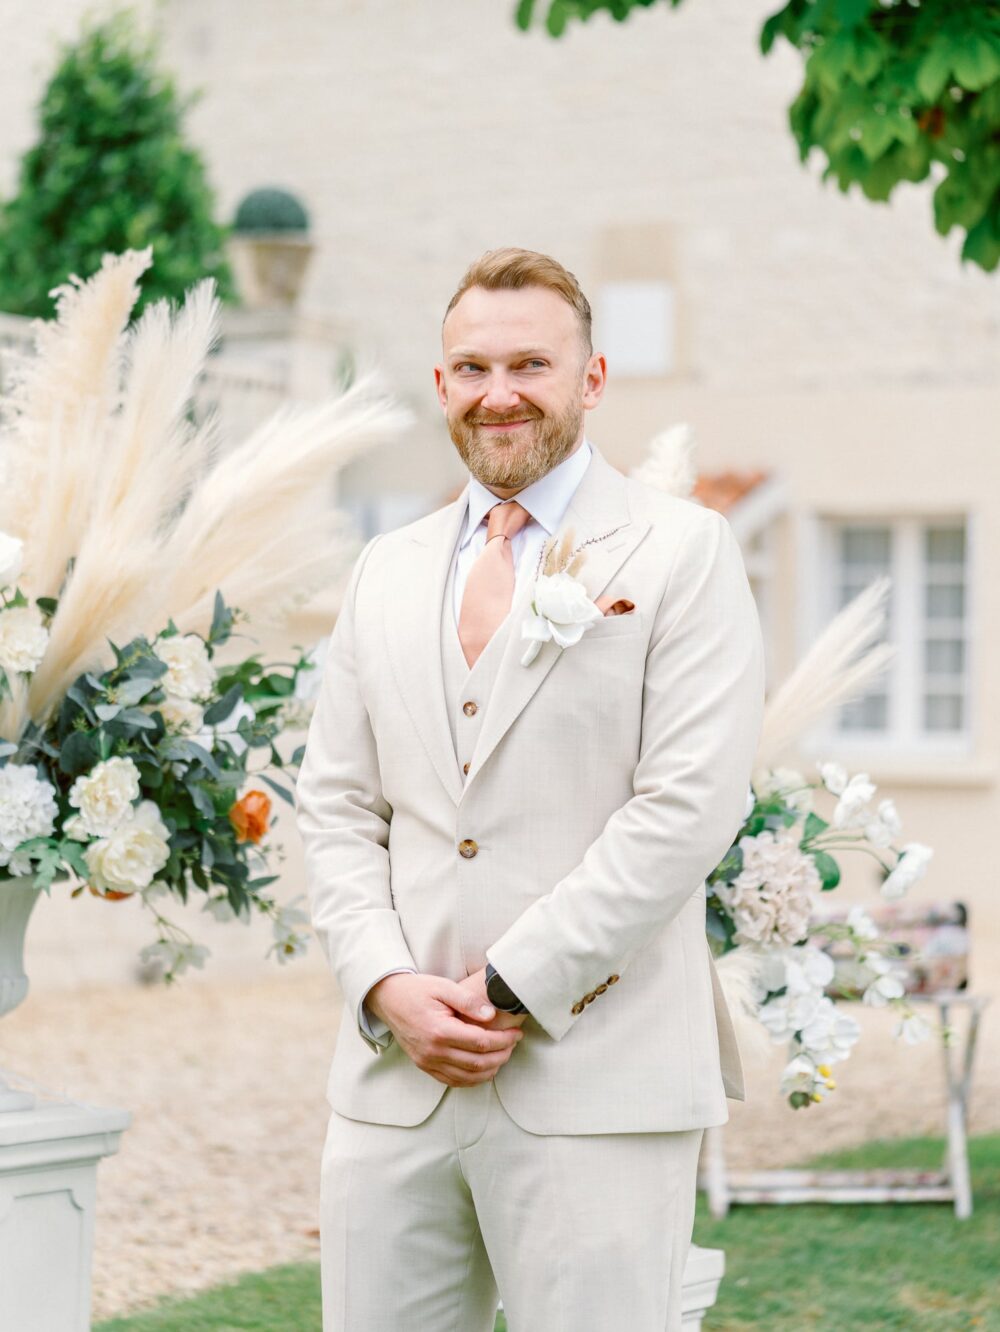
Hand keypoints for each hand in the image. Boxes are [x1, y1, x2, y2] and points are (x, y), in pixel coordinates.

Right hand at [365, 971, 523, 1087]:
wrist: (388, 999)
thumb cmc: (416, 990)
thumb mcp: (443, 987)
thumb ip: (468, 1000)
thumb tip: (491, 1015)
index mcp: (439, 1031)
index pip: (481, 1042)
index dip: (503, 1040)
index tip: (516, 1033)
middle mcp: (432, 1051)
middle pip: (477, 1063)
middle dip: (501, 1055)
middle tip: (513, 1044)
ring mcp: (427, 1062)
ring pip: (467, 1078)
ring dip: (490, 1070)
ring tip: (503, 1055)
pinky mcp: (424, 1066)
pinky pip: (452, 1081)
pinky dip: (472, 1079)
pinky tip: (484, 1068)